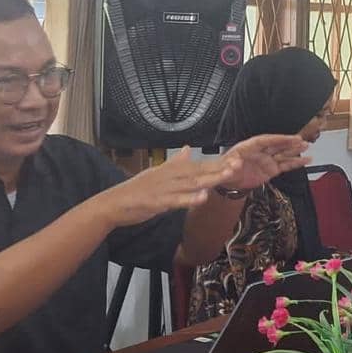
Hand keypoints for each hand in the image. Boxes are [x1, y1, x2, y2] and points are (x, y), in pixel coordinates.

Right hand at [97, 147, 239, 228]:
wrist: (113, 203)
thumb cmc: (137, 190)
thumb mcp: (157, 172)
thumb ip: (174, 162)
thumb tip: (187, 149)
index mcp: (171, 169)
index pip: (199, 164)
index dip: (218, 162)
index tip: (237, 158)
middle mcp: (170, 176)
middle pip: (199, 171)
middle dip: (220, 167)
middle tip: (239, 163)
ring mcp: (164, 189)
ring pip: (191, 183)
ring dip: (210, 179)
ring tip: (227, 175)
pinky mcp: (157, 202)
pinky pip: (176, 201)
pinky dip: (190, 198)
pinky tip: (203, 197)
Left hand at [219, 134, 312, 190]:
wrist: (226, 181)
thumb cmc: (224, 170)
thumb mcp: (224, 168)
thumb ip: (230, 166)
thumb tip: (235, 164)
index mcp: (249, 147)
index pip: (265, 140)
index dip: (277, 139)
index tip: (287, 138)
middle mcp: (260, 152)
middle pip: (276, 145)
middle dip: (288, 142)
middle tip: (300, 140)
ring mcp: (267, 161)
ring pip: (283, 154)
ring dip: (295, 150)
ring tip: (306, 145)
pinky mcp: (271, 170)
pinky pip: (285, 165)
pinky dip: (296, 163)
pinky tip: (306, 160)